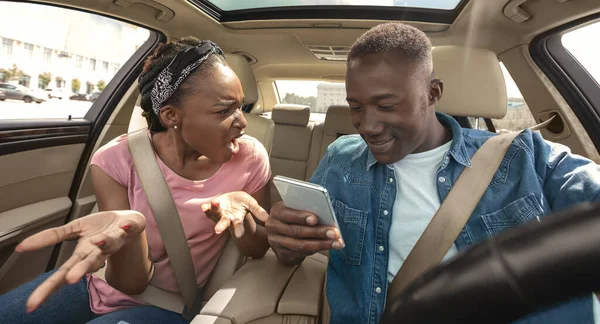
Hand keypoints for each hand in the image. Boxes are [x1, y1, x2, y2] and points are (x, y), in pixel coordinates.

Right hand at [16, 210, 144, 311]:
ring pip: (106, 249)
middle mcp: (98, 252)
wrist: (128, 220)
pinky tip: (117, 231)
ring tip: (93, 246)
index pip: (63, 274)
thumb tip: (22, 247)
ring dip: (99, 249)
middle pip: (84, 265)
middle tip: (69, 280)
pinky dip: (121, 231)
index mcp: (83, 254)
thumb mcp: (73, 228)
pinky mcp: (126, 231)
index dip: (48, 288)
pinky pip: (124, 231)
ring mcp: (113, 243)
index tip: (32, 305)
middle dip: (76, 273)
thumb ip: (51, 236)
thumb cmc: (101, 228)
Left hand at [202, 191, 268, 237]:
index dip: (239, 230)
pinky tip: (204, 207)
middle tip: (217, 231)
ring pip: (215, 215)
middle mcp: (227, 218)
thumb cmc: (242, 203)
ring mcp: (218, 213)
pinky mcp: (212, 208)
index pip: (238, 226)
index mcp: (237, 219)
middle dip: (221, 227)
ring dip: (213, 211)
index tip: (239, 235)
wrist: (232, 198)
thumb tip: (268, 219)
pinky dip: (206, 208)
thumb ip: (258, 210)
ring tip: (215, 204)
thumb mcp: (251, 204)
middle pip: (223, 224)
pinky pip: (208, 209)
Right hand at [265, 201, 343, 264]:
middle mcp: (273, 227)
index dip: (301, 217)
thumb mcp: (295, 209)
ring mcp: (276, 242)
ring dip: (320, 244)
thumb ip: (305, 210)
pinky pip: (301, 253)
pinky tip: (328, 247)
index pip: (287, 214)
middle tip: (334, 233)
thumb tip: (325, 214)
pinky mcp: (282, 253)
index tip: (315, 219)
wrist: (281, 233)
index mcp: (276, 211)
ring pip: (300, 245)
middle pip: (296, 231)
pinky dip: (317, 250)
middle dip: (317, 232)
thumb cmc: (293, 217)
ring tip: (336, 243)